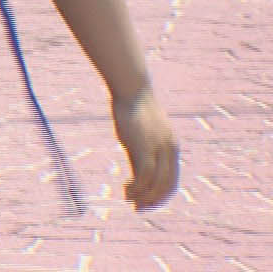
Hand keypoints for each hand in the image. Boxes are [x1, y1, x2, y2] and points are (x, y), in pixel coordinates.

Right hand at [113, 85, 178, 210]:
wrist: (131, 89)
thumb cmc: (131, 110)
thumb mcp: (138, 137)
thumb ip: (140, 156)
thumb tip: (137, 177)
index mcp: (171, 148)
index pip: (171, 180)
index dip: (159, 195)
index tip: (145, 203)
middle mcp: (170, 151)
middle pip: (167, 185)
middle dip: (153, 200)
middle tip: (138, 209)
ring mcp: (159, 149)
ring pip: (156, 183)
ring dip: (143, 196)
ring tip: (129, 200)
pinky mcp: (146, 147)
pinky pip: (144, 175)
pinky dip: (137, 187)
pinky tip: (126, 189)